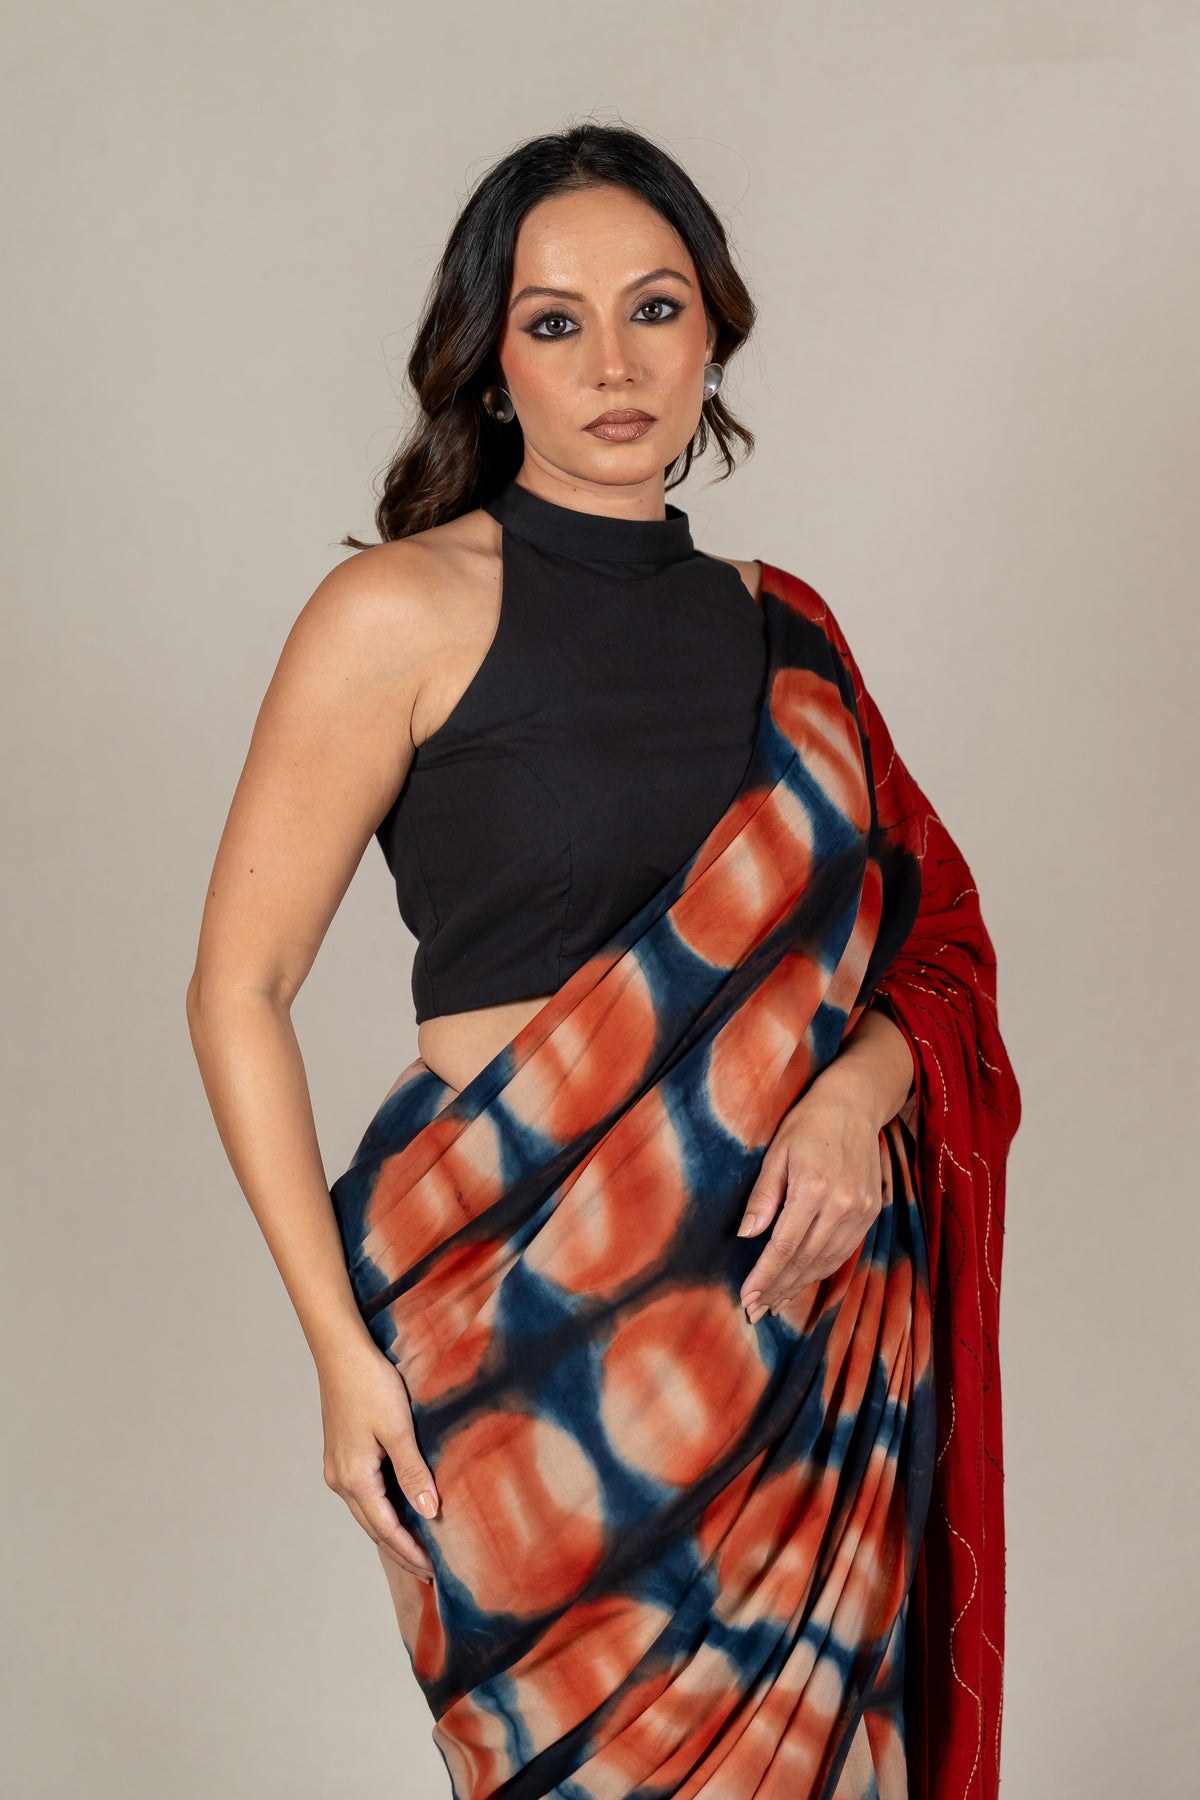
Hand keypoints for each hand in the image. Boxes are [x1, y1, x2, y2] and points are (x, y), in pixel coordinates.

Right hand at [318, 1339, 439, 1583]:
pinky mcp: (340, 1454)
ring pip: (366, 1512)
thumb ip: (413, 1472)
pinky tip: (398, 1511)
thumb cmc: (371, 1385)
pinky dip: (381, 1510)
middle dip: (399, 1550)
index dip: (409, 1552)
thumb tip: (429, 1512)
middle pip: (373, 1527)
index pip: (386, 1528)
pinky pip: (363, 1494)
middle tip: (427, 1572)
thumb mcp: (398, 1429)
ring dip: (389, 1531)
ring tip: (416, 1548)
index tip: (433, 1572)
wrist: (341, 1353)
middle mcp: (339, 1479)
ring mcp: (336, 1467)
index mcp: (354, 1478)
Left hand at [736, 1070, 888, 1321]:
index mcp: (813, 1188)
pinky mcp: (872, 1213)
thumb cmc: (807, 1125)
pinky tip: (802, 1281)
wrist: (854, 1106)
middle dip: (778, 1289)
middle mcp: (842, 1204)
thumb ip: (763, 1197)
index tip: (746, 1298)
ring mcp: (862, 1211)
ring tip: (774, 1304)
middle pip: (805, 1260)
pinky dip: (821, 1270)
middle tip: (754, 1312)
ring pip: (826, 1261)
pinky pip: (843, 1251)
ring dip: (799, 1286)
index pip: (784, 1246)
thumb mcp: (777, 1153)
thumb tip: (746, 1236)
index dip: (764, 1276)